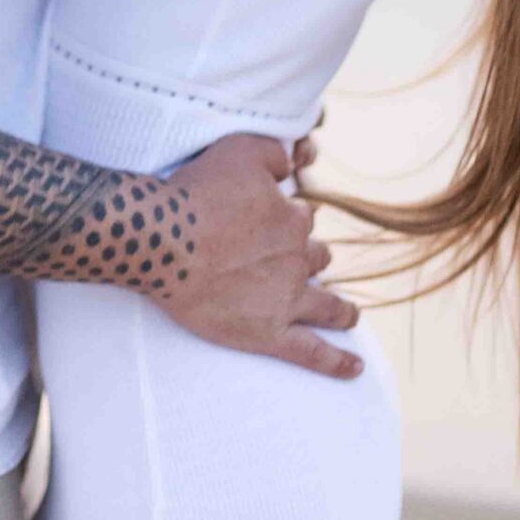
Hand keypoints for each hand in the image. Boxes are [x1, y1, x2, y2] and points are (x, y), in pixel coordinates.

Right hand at [158, 133, 360, 379]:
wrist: (164, 240)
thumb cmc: (196, 193)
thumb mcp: (240, 150)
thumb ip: (276, 154)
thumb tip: (298, 161)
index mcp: (291, 219)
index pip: (300, 217)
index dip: (286, 216)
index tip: (269, 217)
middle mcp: (296, 259)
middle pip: (315, 257)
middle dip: (309, 257)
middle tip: (290, 261)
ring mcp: (286, 299)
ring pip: (326, 304)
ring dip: (339, 308)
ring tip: (348, 314)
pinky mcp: (268, 334)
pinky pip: (313, 353)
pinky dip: (337, 363)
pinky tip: (355, 369)